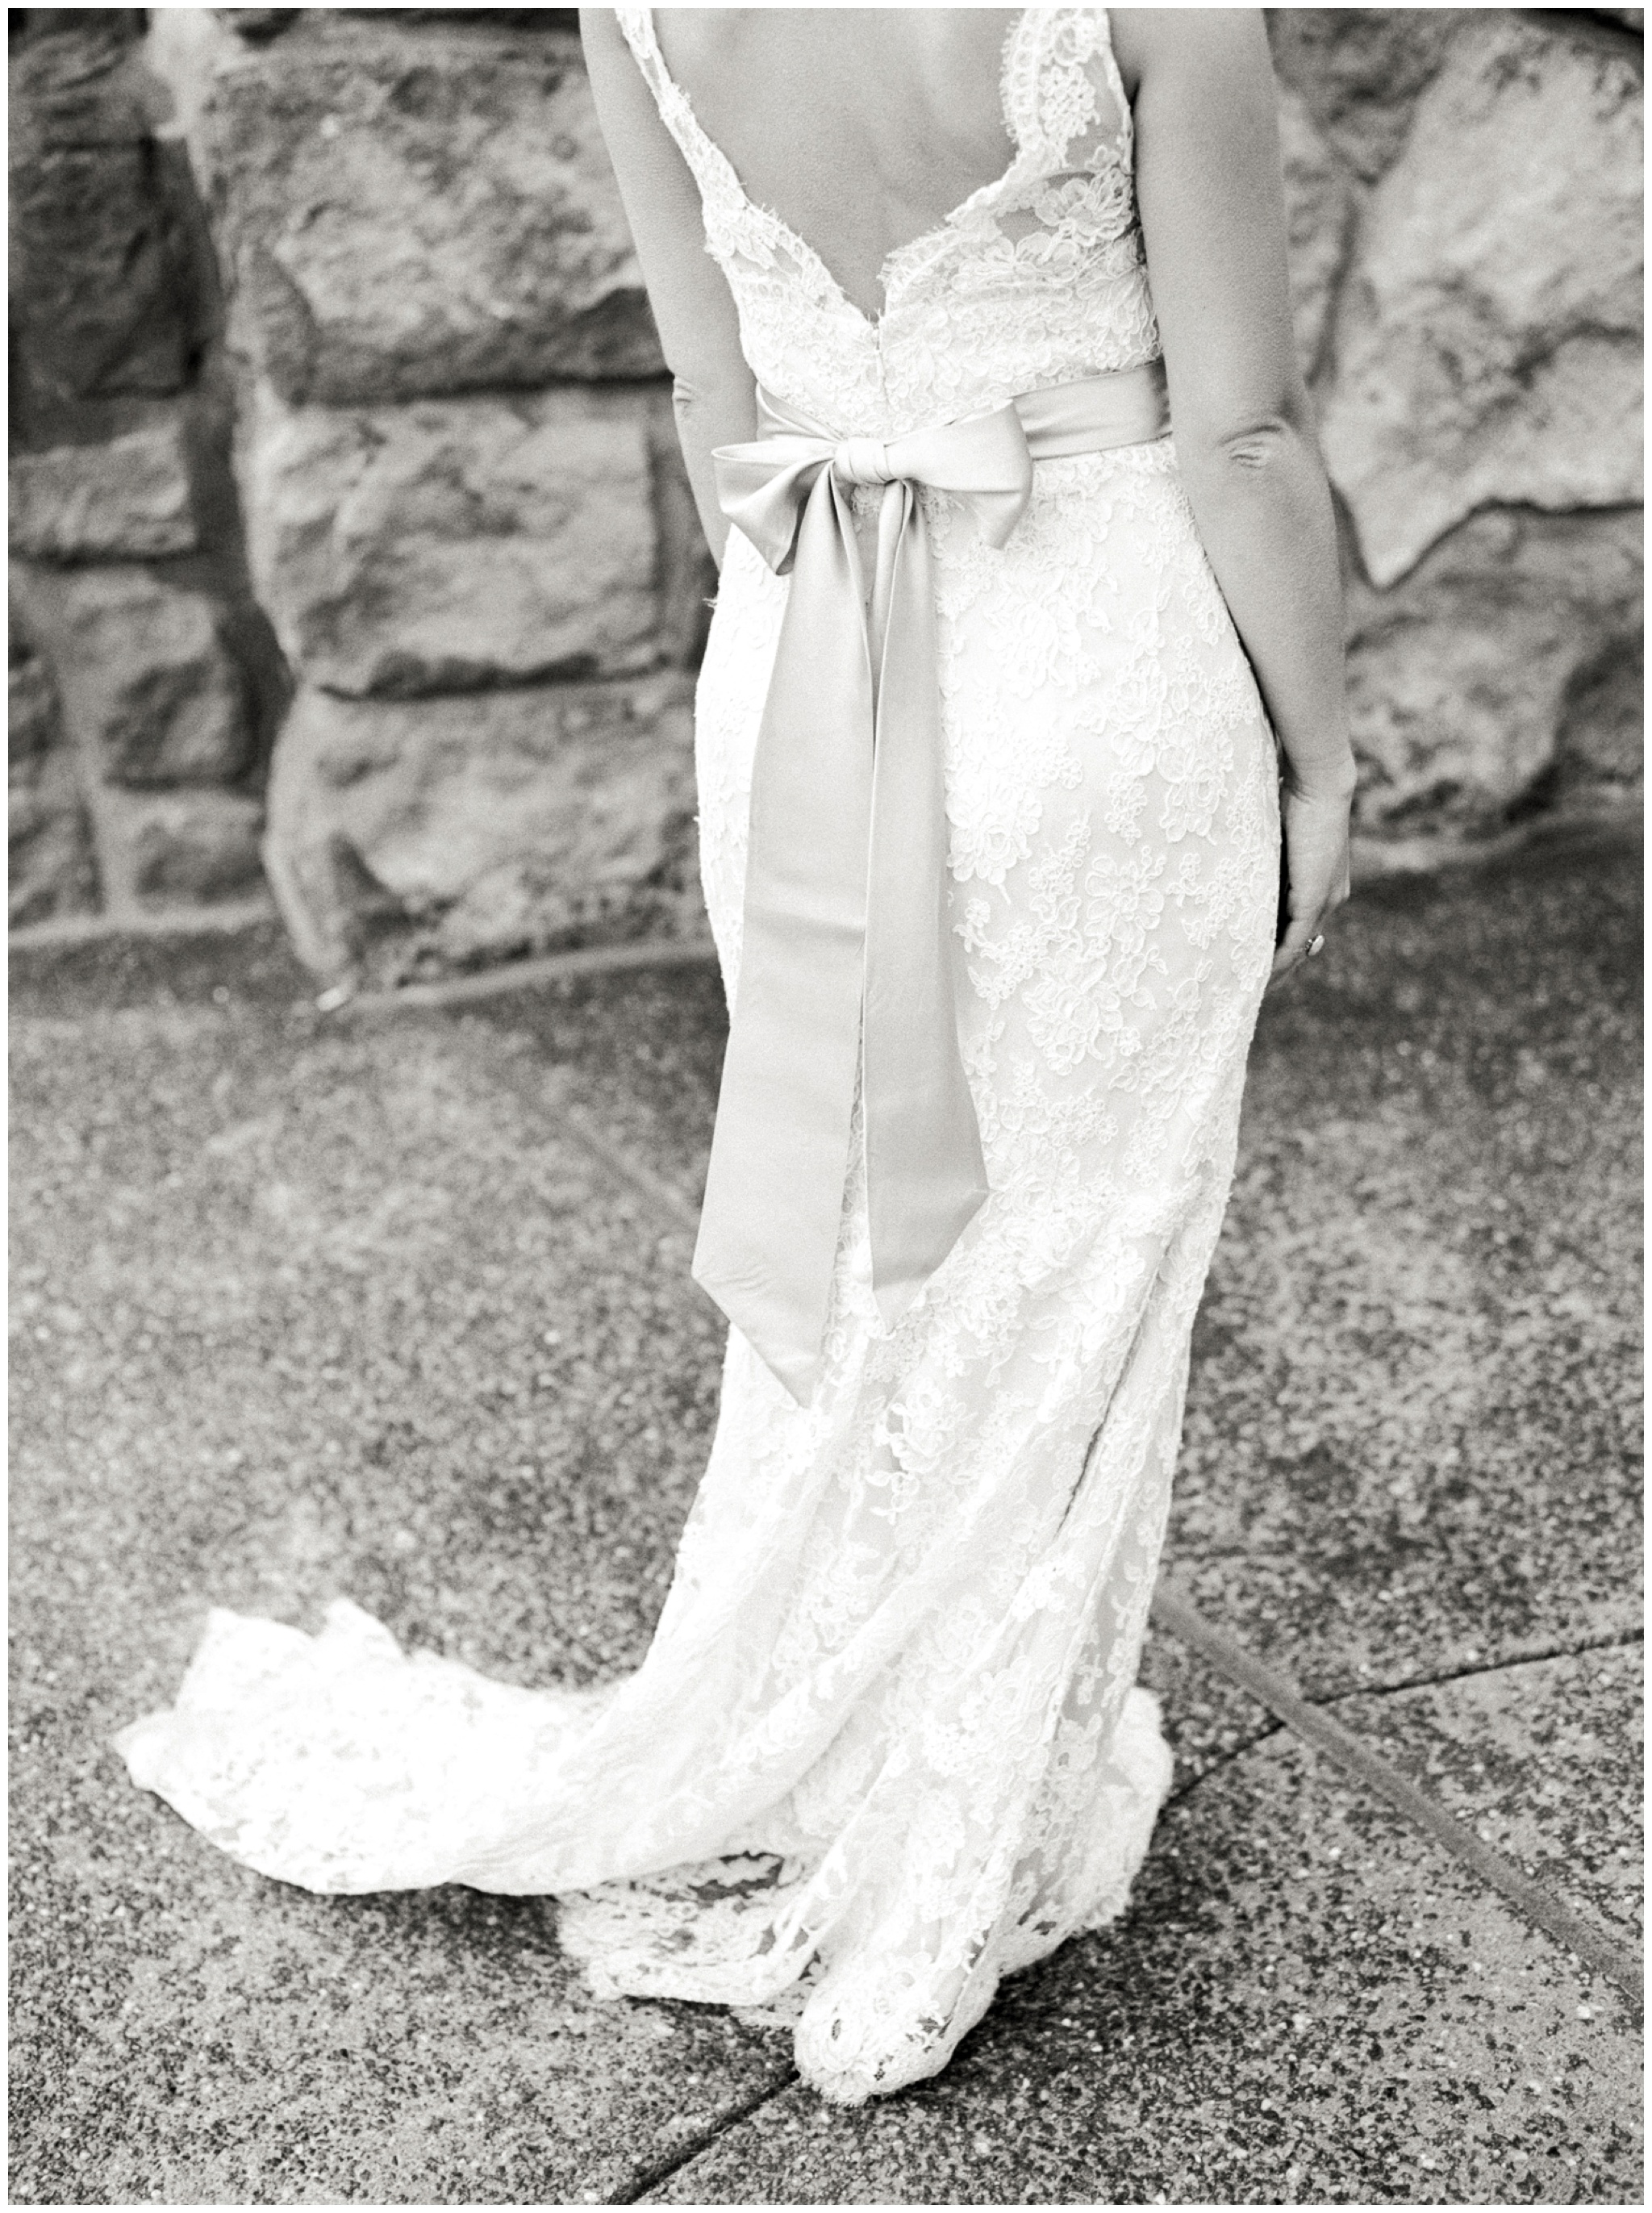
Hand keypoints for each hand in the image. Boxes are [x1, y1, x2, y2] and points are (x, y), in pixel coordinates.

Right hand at [1270, 780, 1351, 985]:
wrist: (1319, 784)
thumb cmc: (1296, 799)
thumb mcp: (1279, 838)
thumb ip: (1269, 861)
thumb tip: (1243, 871)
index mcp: (1324, 884)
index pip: (1302, 927)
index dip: (1280, 948)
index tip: (1256, 964)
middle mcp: (1331, 898)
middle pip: (1303, 945)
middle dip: (1278, 967)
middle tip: (1250, 987)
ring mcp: (1325, 901)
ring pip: (1300, 948)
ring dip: (1276, 970)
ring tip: (1250, 987)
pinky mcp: (1314, 899)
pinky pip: (1295, 940)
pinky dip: (1278, 960)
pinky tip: (1259, 975)